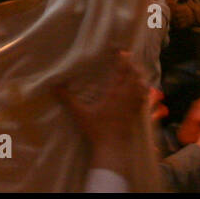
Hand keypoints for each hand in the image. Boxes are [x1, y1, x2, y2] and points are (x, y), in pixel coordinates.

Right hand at [55, 51, 146, 168]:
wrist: (113, 147)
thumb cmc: (97, 129)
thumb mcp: (80, 114)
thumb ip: (68, 99)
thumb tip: (54, 87)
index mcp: (115, 92)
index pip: (121, 70)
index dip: (122, 59)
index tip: (120, 51)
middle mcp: (127, 95)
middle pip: (135, 74)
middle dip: (132, 64)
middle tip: (128, 58)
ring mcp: (134, 104)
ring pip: (142, 84)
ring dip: (139, 75)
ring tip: (135, 69)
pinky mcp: (137, 112)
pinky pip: (145, 96)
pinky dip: (144, 88)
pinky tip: (142, 87)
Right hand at [186, 0, 199, 27]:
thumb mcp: (196, 20)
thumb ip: (194, 16)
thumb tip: (192, 15)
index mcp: (194, 12)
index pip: (189, 6)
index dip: (187, 4)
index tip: (186, 2)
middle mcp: (197, 8)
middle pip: (192, 2)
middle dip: (190, 0)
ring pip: (197, 0)